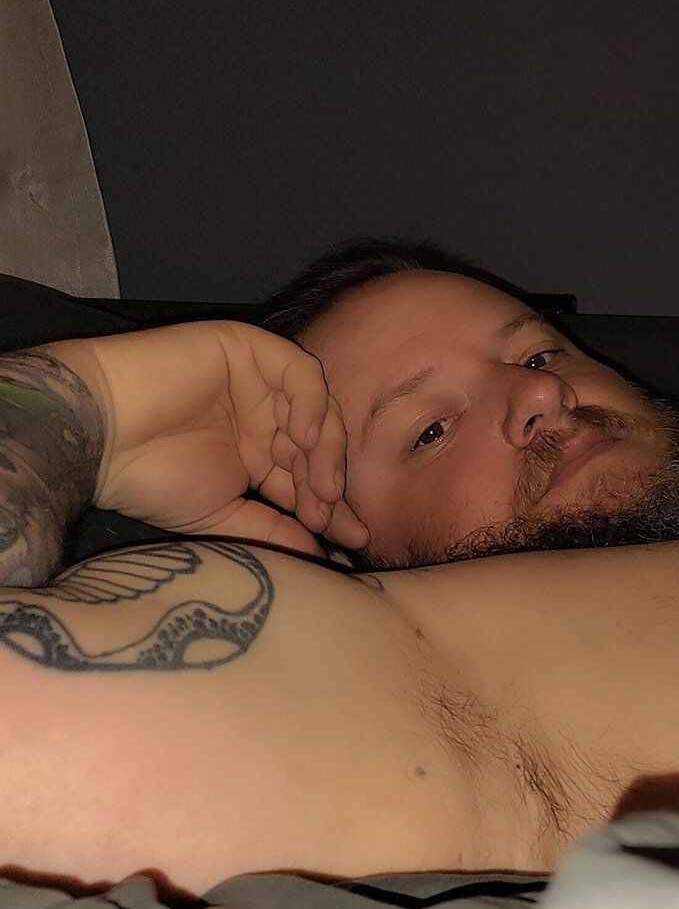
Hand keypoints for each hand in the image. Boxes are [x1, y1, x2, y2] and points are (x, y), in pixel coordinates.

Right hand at [47, 322, 369, 558]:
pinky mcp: (248, 350)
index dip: (332, 508)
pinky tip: (306, 440)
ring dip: (326, 452)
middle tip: (332, 518)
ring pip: (317, 412)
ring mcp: (257, 382)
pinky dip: (312, 404)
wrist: (98, 439)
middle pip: (319, 447)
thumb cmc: (148, 479)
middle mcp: (263, 416)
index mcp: (257, 454)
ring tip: (322, 489)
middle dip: (331, 485)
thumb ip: (276, 531)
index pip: (309, 478)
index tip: (351, 540)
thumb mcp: (224, 515)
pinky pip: (299, 373)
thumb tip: (324, 558)